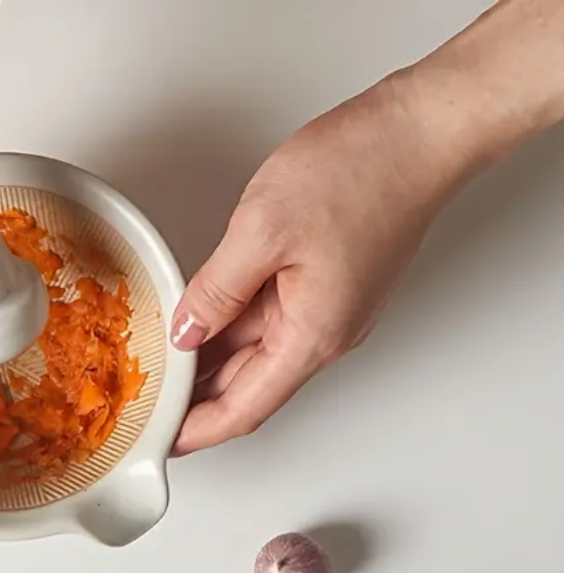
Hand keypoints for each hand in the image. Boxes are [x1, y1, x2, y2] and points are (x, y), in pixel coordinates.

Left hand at [170, 75, 465, 454]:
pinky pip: (269, 322)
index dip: (197, 431)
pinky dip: (230, 329)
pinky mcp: (327, 285)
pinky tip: (199, 319)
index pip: (243, 409)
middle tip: (147, 406)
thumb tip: (188, 331)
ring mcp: (328, 311)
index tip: (160, 442)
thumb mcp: (263, 230)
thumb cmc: (362, 171)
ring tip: (160, 368)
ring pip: (257, 354)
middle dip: (196, 402)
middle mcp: (324, 335)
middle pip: (248, 388)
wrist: (423, 130)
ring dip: (210, 364)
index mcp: (311, 336)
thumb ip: (216, 290)